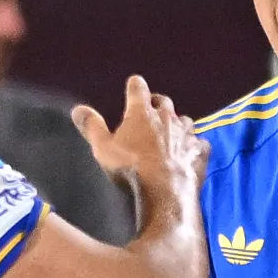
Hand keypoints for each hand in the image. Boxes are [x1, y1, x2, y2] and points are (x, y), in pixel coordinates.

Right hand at [74, 75, 201, 221]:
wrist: (165, 192)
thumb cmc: (130, 168)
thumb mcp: (103, 149)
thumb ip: (91, 127)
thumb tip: (78, 109)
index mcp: (142, 113)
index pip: (138, 88)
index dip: (134, 86)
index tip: (133, 85)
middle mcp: (167, 117)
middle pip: (163, 101)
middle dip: (156, 103)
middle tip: (150, 110)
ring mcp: (186, 133)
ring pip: (184, 119)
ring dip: (177, 123)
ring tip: (170, 132)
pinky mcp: (200, 151)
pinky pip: (199, 142)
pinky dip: (193, 145)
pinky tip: (189, 152)